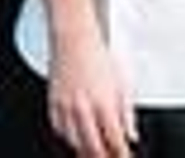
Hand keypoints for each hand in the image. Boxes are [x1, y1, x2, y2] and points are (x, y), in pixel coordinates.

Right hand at [47, 32, 136, 157]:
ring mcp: (66, 106)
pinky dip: (68, 136)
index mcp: (104, 103)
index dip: (121, 154)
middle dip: (103, 157)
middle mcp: (83, 107)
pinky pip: (59, 129)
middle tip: (108, 156)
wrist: (74, 38)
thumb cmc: (98, 56)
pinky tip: (76, 136)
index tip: (123, 156)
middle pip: (93, 147)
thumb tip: (131, 134)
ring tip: (93, 150)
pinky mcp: (53, 101)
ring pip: (74, 141)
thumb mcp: (122, 84)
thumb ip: (127, 113)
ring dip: (85, 149)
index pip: (115, 140)